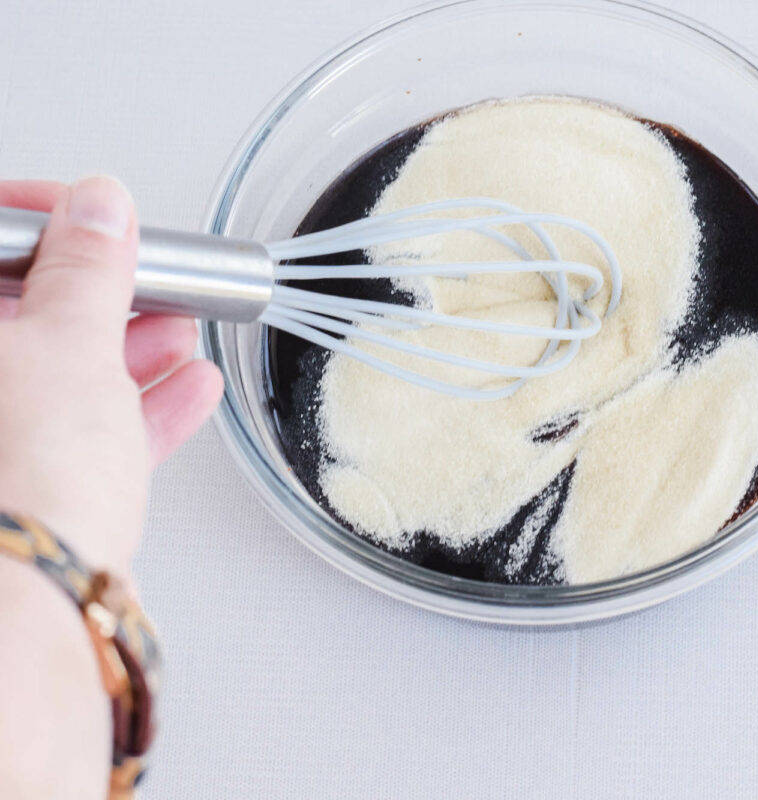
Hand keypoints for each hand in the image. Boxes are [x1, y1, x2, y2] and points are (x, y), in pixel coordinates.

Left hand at [0, 177, 223, 573]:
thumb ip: (90, 266)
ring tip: (179, 329)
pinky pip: (69, 431)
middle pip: (12, 309)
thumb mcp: (72, 342)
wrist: (36, 607)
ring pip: (43, 372)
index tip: (90, 213)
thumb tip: (99, 208)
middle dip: (92, 288)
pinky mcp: (15, 489)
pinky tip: (183, 390)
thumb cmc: (20, 479)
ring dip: (120, 346)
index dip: (36, 214)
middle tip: (146, 277)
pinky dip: (127, 407)